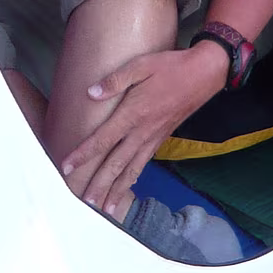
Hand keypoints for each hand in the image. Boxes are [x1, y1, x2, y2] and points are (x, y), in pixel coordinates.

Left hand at [61, 41, 228, 219]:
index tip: (67, 166)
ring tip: (106, 208)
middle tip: (85, 202)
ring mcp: (153, 137)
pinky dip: (133, 178)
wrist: (205, 74)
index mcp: (134, 112)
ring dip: (117, 189)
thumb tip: (90, 93)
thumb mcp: (141, 65)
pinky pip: (144, 163)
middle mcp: (142, 131)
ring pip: (131, 169)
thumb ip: (115, 80)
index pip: (103, 138)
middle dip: (100, 184)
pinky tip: (126, 186)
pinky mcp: (162, 138)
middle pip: (116, 163)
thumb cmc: (171, 66)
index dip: (84, 153)